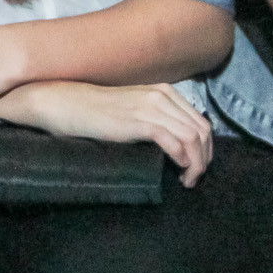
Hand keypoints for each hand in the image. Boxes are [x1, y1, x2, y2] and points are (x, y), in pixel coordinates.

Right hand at [0, 80, 213, 186]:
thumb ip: (154, 118)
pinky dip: (183, 161)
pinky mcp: (139, 122)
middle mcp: (162, 96)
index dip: (205, 148)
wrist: (66, 105)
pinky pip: (175, 142)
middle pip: (202, 130)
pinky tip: (178, 173)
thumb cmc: (95, 113)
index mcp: (164, 92)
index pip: (200, 121)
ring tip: (187, 181)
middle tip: (194, 178)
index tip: (196, 167)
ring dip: (197, 164)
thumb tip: (176, 143)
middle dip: (205, 158)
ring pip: (193, 138)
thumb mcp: (132, 109)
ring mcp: (151, 107)